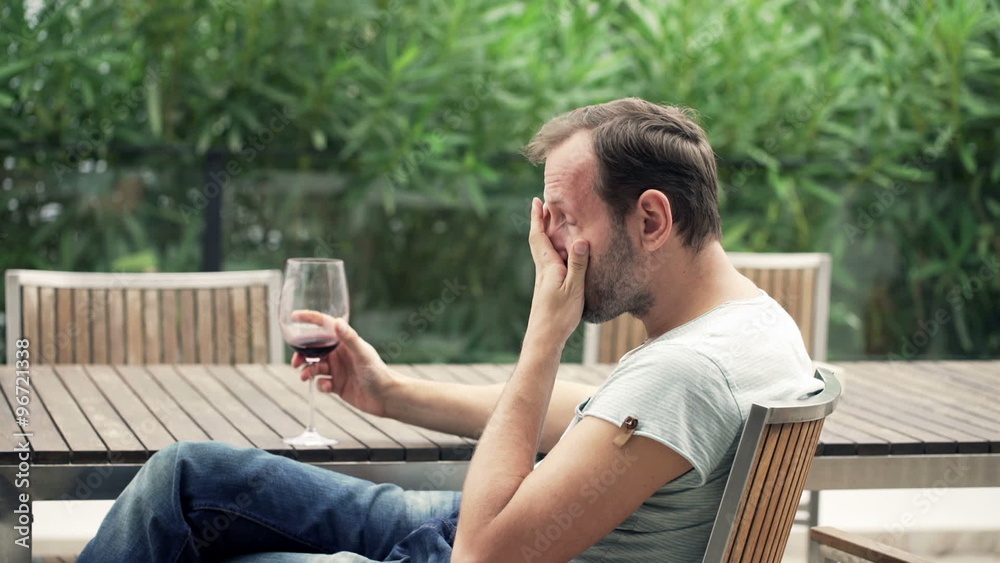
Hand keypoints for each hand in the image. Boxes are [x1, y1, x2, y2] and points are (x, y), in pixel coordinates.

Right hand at [290, 311, 395, 416]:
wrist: (385, 397)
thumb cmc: (378, 372)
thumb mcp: (362, 354)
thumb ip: (349, 338)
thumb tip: (336, 322)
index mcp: (344, 342)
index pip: (324, 326)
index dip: (309, 319)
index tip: (294, 316)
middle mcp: (339, 354)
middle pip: (314, 349)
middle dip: (302, 354)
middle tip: (296, 362)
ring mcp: (337, 370)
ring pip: (314, 367)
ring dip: (308, 371)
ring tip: (306, 377)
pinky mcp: (337, 385)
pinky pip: (321, 382)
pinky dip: (320, 384)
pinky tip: (328, 387)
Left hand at [525, 197, 589, 347]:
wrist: (544, 338)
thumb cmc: (559, 315)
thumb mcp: (573, 289)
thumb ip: (578, 265)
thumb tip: (580, 240)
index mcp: (548, 266)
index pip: (539, 236)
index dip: (537, 218)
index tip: (536, 201)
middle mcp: (543, 270)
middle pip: (538, 240)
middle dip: (540, 222)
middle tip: (542, 205)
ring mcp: (544, 280)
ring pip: (543, 251)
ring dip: (545, 234)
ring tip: (551, 223)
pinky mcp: (548, 288)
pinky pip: (548, 262)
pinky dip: (552, 250)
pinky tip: (560, 255)